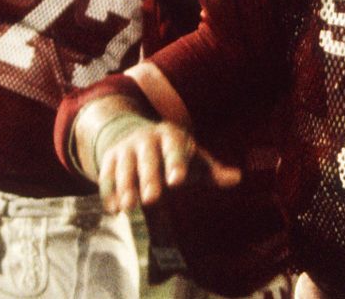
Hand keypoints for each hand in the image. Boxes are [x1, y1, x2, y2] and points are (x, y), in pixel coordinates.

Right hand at [96, 120, 240, 212]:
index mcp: (171, 136)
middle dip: (149, 178)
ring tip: (128, 208)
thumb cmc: (174, 154)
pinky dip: (108, 192)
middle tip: (152, 199)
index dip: (176, 163)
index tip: (178, 182)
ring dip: (126, 187)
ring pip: (125, 167)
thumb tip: (238, 178)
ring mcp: (126, 148)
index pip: (175, 149)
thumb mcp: (193, 159)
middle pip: (148, 159)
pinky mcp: (109, 159)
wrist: (136, 135)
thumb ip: (213, 171)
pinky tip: (112, 210)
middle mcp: (146, 139)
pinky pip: (106, 175)